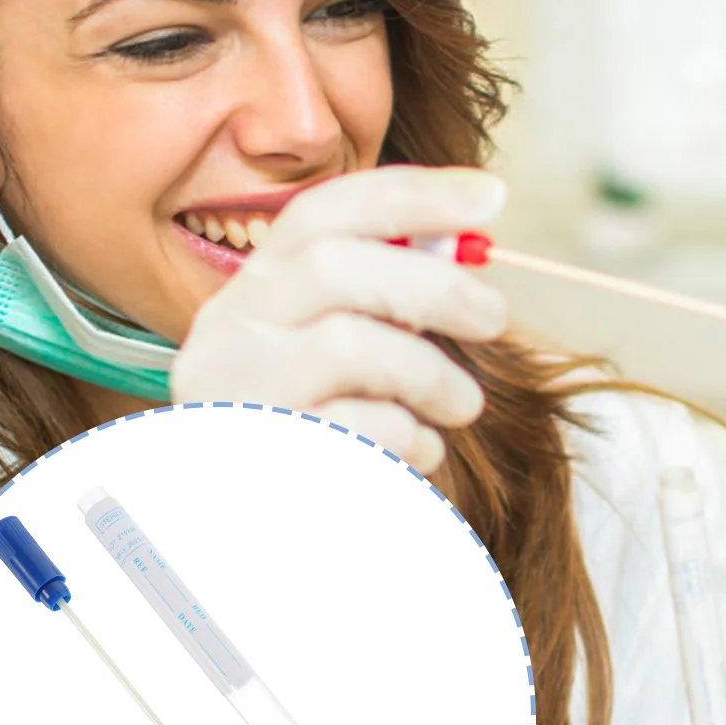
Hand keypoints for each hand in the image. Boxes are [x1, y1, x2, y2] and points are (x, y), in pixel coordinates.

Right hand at [171, 165, 508, 472]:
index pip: (322, 213)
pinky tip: (419, 450)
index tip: (492, 196)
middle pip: (334, 267)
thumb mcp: (344, 343)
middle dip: (435, 286)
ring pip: (351, 346)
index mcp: (255, 285)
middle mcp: (229, 328)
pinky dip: (410, 436)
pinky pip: (356, 429)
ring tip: (464, 404)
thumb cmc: (320, 419)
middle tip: (496, 318)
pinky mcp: (263, 455)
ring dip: (432, 374)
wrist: (252, 530)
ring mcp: (236, 392)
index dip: (411, 194)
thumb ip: (387, 292)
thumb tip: (469, 244)